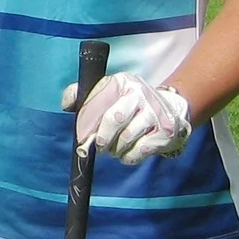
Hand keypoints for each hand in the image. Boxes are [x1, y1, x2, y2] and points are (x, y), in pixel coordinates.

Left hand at [63, 72, 193, 164]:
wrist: (172, 109)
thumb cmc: (130, 104)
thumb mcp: (110, 93)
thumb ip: (84, 96)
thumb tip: (66, 104)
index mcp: (121, 81)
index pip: (97, 99)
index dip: (85, 121)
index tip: (81, 136)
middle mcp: (139, 93)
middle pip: (112, 119)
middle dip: (101, 138)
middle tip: (99, 146)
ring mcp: (155, 112)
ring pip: (125, 138)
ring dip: (115, 149)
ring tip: (115, 147)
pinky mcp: (166, 132)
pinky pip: (139, 151)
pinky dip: (129, 157)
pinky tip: (129, 151)